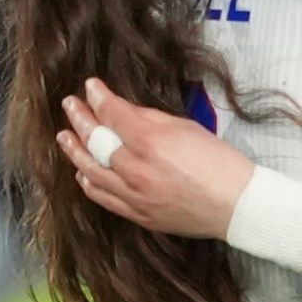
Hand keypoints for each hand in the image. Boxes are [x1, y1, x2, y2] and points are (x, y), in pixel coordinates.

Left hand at [55, 78, 254, 238]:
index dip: (98, 97)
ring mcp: (134, 196)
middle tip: (69, 105)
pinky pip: (104, 198)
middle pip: (96, 142)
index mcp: (150, 142)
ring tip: (65, 137)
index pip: (113, 114)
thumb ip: (150, 119)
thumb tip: (125, 111)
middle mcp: (135, 170)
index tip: (90, 86)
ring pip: (92, 172)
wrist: (236, 205)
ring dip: (75, 152)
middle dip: (80, 119)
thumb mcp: (187, 127)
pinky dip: (89, 183)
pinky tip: (83, 173)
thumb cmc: (220, 162)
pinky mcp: (138, 215)